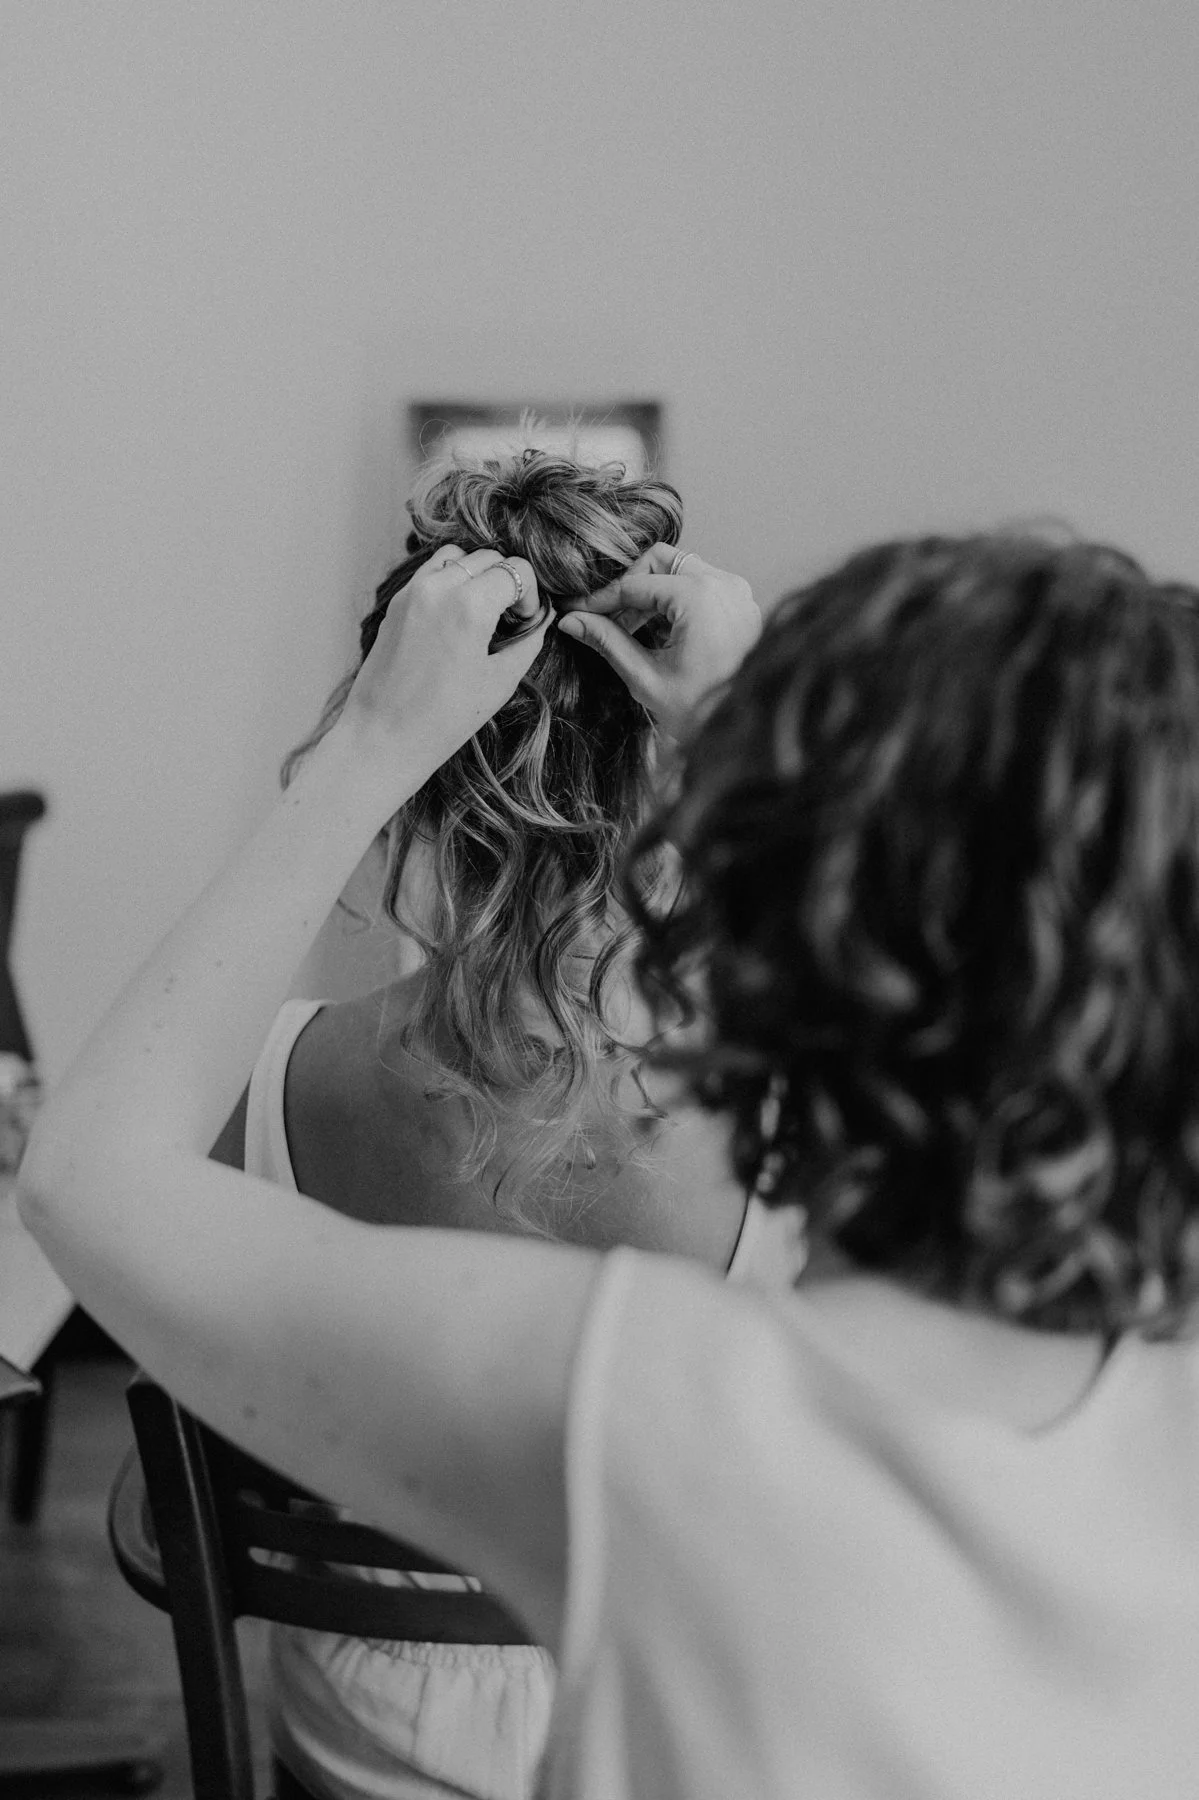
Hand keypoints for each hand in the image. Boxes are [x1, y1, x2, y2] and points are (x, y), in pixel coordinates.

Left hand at [337, 546, 547, 789]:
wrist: (382, 736)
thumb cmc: (442, 719)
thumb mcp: (499, 682)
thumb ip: (527, 643)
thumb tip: (539, 622)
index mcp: (469, 606)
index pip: (516, 570)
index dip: (530, 594)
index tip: (525, 621)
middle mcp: (438, 587)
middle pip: (488, 557)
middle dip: (507, 581)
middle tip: (509, 618)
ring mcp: (412, 591)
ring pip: (457, 556)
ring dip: (477, 574)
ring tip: (481, 610)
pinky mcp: (396, 602)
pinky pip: (430, 571)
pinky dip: (450, 580)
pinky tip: (455, 615)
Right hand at [556, 545, 759, 738]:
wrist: (746, 731)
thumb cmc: (702, 712)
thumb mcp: (645, 677)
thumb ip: (607, 642)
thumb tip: (571, 621)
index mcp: (699, 597)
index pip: (634, 585)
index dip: (599, 600)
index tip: (576, 612)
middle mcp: (723, 584)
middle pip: (659, 562)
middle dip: (629, 587)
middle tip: (606, 619)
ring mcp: (737, 592)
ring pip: (681, 569)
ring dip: (651, 593)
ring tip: (629, 630)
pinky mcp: (743, 603)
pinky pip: (702, 584)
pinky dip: (675, 600)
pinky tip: (659, 631)